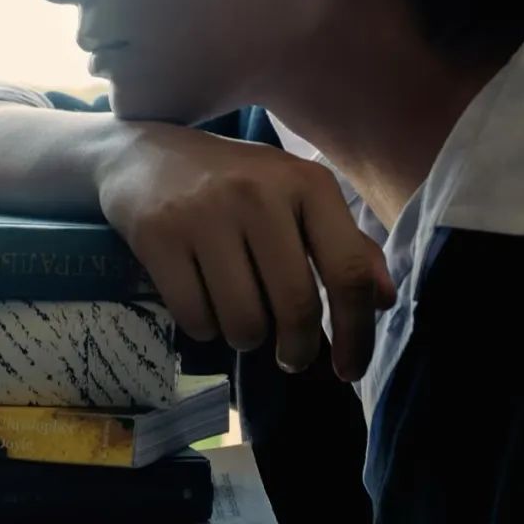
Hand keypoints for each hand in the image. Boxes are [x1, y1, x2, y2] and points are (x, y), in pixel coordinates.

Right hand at [95, 121, 394, 380]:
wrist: (141, 155)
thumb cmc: (233, 182)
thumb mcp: (294, 196)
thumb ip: (345, 245)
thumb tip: (383, 300)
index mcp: (305, 183)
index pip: (347, 272)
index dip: (356, 332)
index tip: (350, 368)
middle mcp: (257, 193)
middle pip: (295, 306)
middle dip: (298, 350)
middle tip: (292, 357)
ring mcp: (204, 214)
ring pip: (244, 321)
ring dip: (246, 337)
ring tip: (240, 316)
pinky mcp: (158, 237)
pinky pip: (196, 318)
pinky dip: (205, 327)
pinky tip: (203, 302)